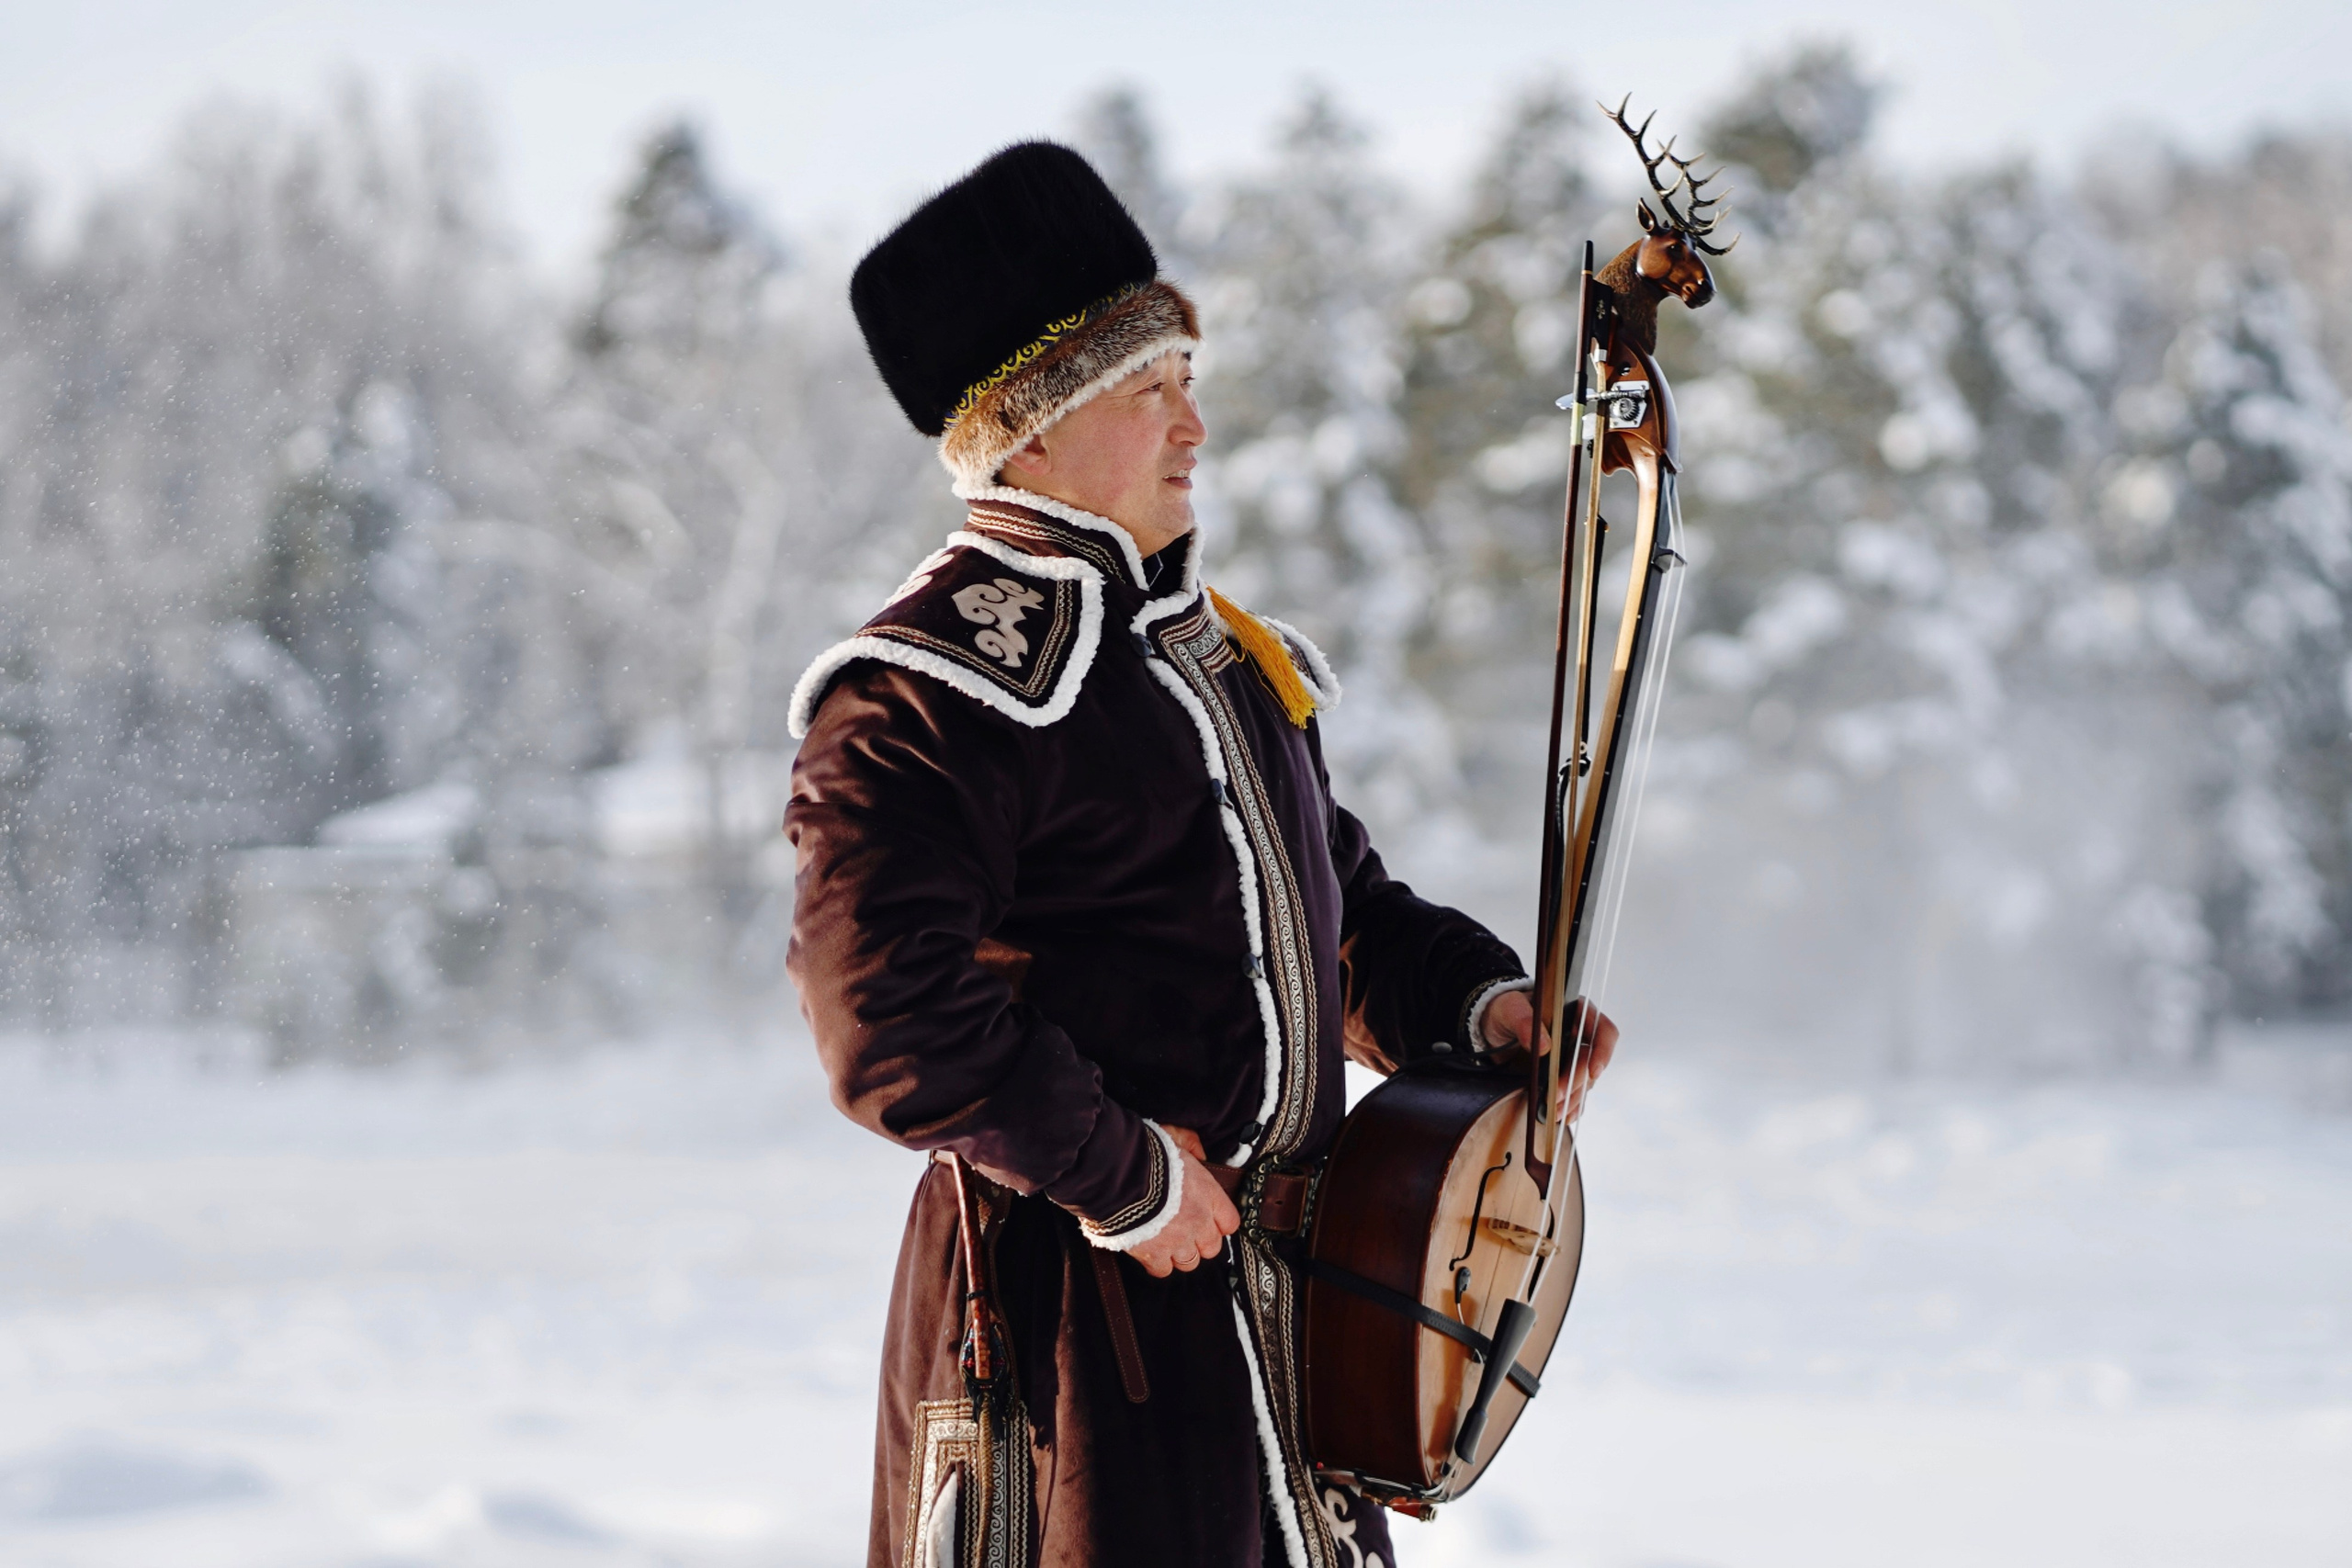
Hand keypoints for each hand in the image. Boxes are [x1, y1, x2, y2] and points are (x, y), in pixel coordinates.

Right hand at [1123, 1125, 1240, 1278]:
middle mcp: (1198, 1222)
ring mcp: (1178, 1242)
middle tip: (1185, 1230)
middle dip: (1199, 1240)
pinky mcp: (1154, 1255)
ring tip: (1166, 1241)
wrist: (1119, 1176)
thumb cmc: (1147, 1155)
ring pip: (1189, 1262)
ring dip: (1180, 1253)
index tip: (1208, 1219)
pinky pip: (1163, 1270)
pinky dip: (1157, 1263)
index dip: (1218, 1223)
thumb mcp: (1176, 1136)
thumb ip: (1193, 1144)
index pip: (1230, 1222)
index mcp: (1209, 1196)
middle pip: (1211, 1248)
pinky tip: (1150, 1250)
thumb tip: (1201, 1153)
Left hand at [1482, 990, 1617, 1121]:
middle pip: (1591, 1061)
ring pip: (1585, 1081)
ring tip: (1554, 1111)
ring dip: (1572, 1098)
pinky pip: (1576, 1092)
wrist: (1497, 1026)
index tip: (1593, 1072)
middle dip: (1576, 1081)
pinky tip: (1562, 1115)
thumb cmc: (1507, 1010)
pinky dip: (1570, 1105)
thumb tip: (1545, 1045)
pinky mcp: (1566, 1073)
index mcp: (1577, 1011)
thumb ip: (1524, 1020)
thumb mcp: (1509, 1008)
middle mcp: (1581, 1034)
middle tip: (1557, 1096)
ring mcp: (1574, 1056)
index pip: (1603, 1030)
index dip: (1602, 1051)